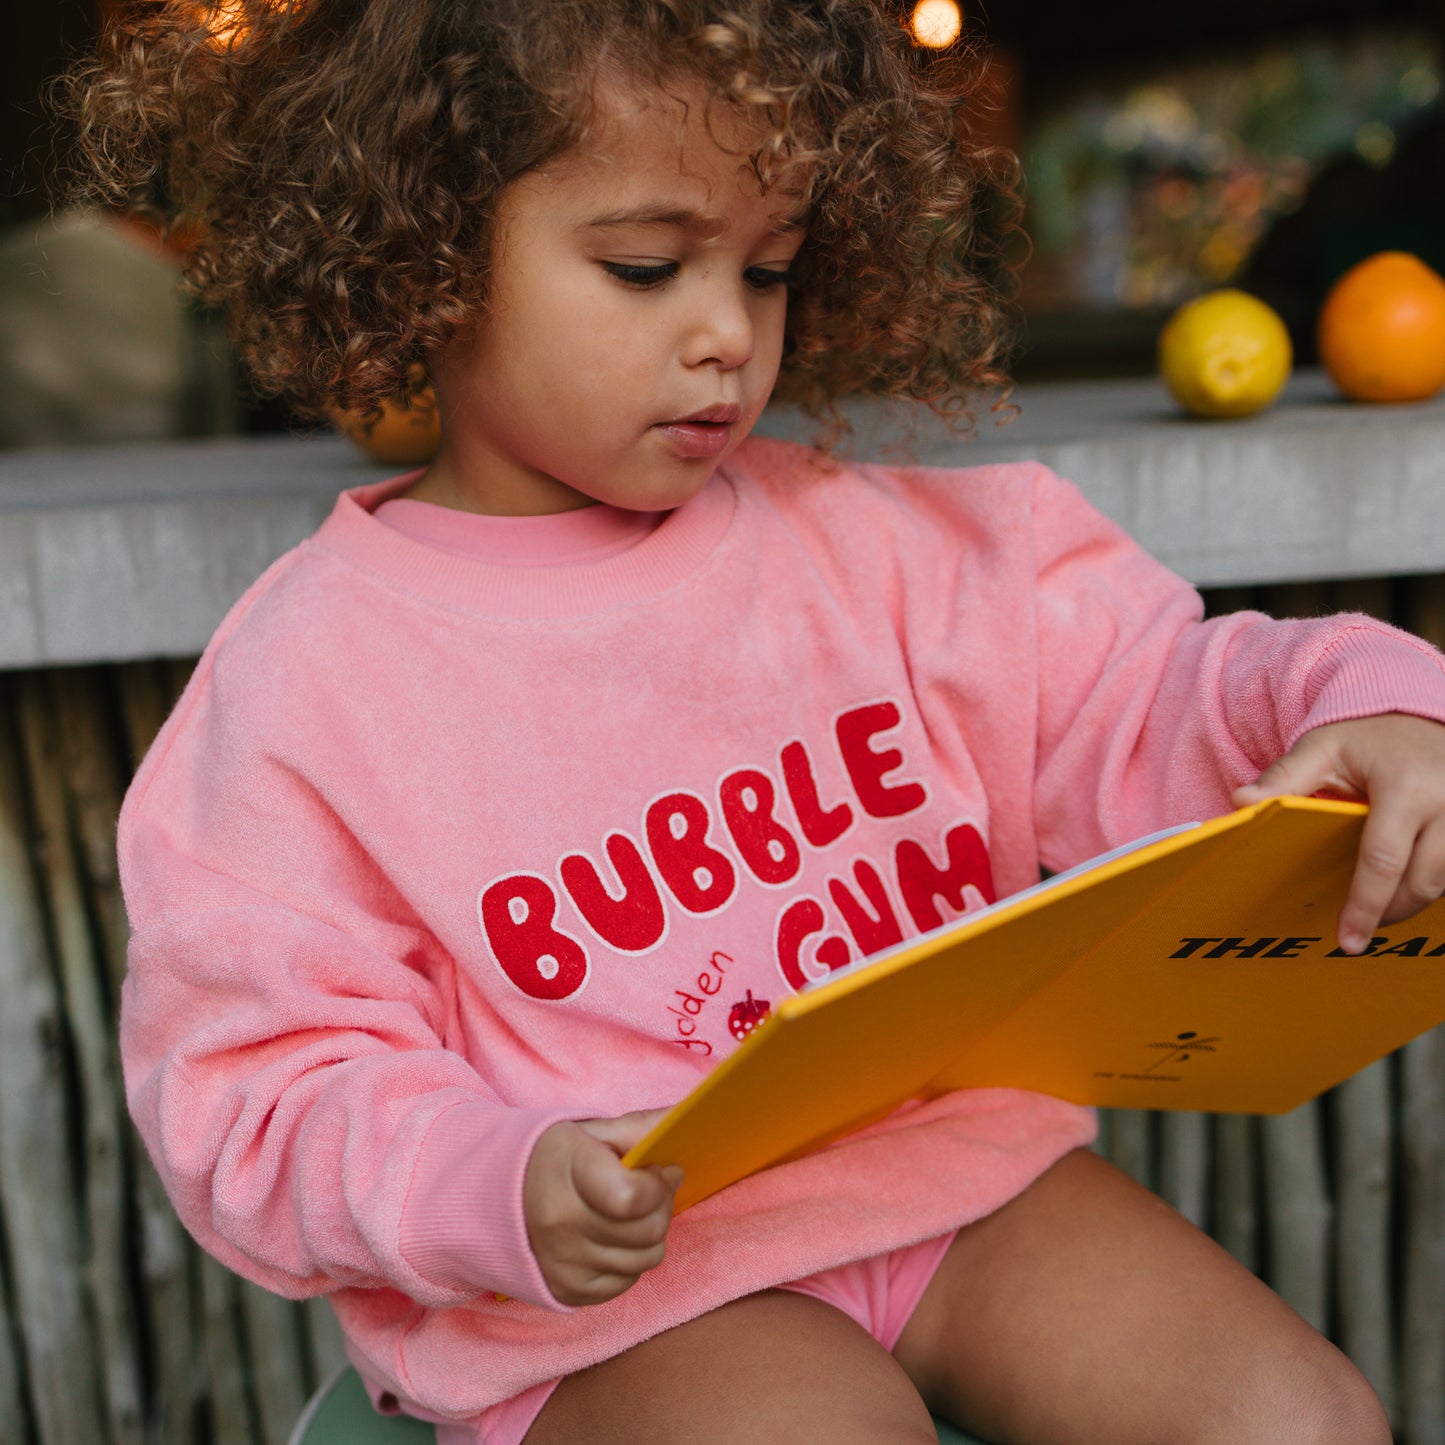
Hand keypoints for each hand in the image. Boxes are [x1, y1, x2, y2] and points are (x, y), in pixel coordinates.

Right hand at [523, 1109, 682, 1306]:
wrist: (496, 1198)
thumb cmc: (556, 1159)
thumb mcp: (593, 1131)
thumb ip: (642, 1126)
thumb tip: (686, 1117)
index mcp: (569, 1172)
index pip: (632, 1197)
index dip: (657, 1185)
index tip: (656, 1171)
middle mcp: (561, 1224)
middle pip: (648, 1231)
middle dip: (662, 1207)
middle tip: (651, 1190)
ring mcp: (563, 1263)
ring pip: (646, 1259)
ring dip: (650, 1235)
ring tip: (632, 1214)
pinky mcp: (567, 1291)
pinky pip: (627, 1282)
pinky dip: (630, 1260)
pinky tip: (613, 1238)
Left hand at [1232, 713, 1444, 953]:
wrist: (1417, 715)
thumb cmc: (1365, 736)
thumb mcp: (1321, 749)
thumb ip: (1284, 779)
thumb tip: (1241, 802)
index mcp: (1406, 786)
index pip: (1383, 860)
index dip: (1364, 905)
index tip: (1348, 939)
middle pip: (1422, 880)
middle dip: (1388, 912)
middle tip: (1357, 931)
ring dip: (1412, 902)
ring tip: (1379, 910)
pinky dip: (1434, 884)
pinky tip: (1406, 887)